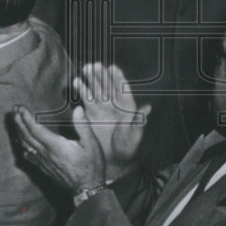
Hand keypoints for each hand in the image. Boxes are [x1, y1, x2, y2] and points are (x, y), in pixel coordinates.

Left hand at [13, 106, 105, 192]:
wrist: (87, 189)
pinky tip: (21, 144)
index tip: (20, 107)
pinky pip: (29, 156)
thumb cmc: (91, 166)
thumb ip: (83, 125)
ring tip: (15, 121)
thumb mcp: (91, 144)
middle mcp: (46, 154)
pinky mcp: (44, 168)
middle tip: (14, 110)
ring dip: (19, 132)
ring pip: (26, 145)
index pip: (36, 129)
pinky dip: (23, 147)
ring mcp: (44, 162)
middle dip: (19, 121)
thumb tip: (78, 109)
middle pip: (27, 135)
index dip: (26, 117)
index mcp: (55, 146)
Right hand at [72, 63, 146, 181]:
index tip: (113, 67)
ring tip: (86, 67)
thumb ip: (139, 122)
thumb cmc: (128, 148)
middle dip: (102, 75)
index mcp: (127, 108)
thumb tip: (148, 108)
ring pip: (97, 90)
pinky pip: (86, 100)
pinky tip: (77, 81)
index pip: (122, 89)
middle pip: (108, 86)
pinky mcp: (91, 114)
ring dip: (92, 79)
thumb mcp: (135, 136)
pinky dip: (82, 90)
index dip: (118, 78)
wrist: (114, 161)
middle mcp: (114, 105)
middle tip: (96, 65)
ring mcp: (102, 109)